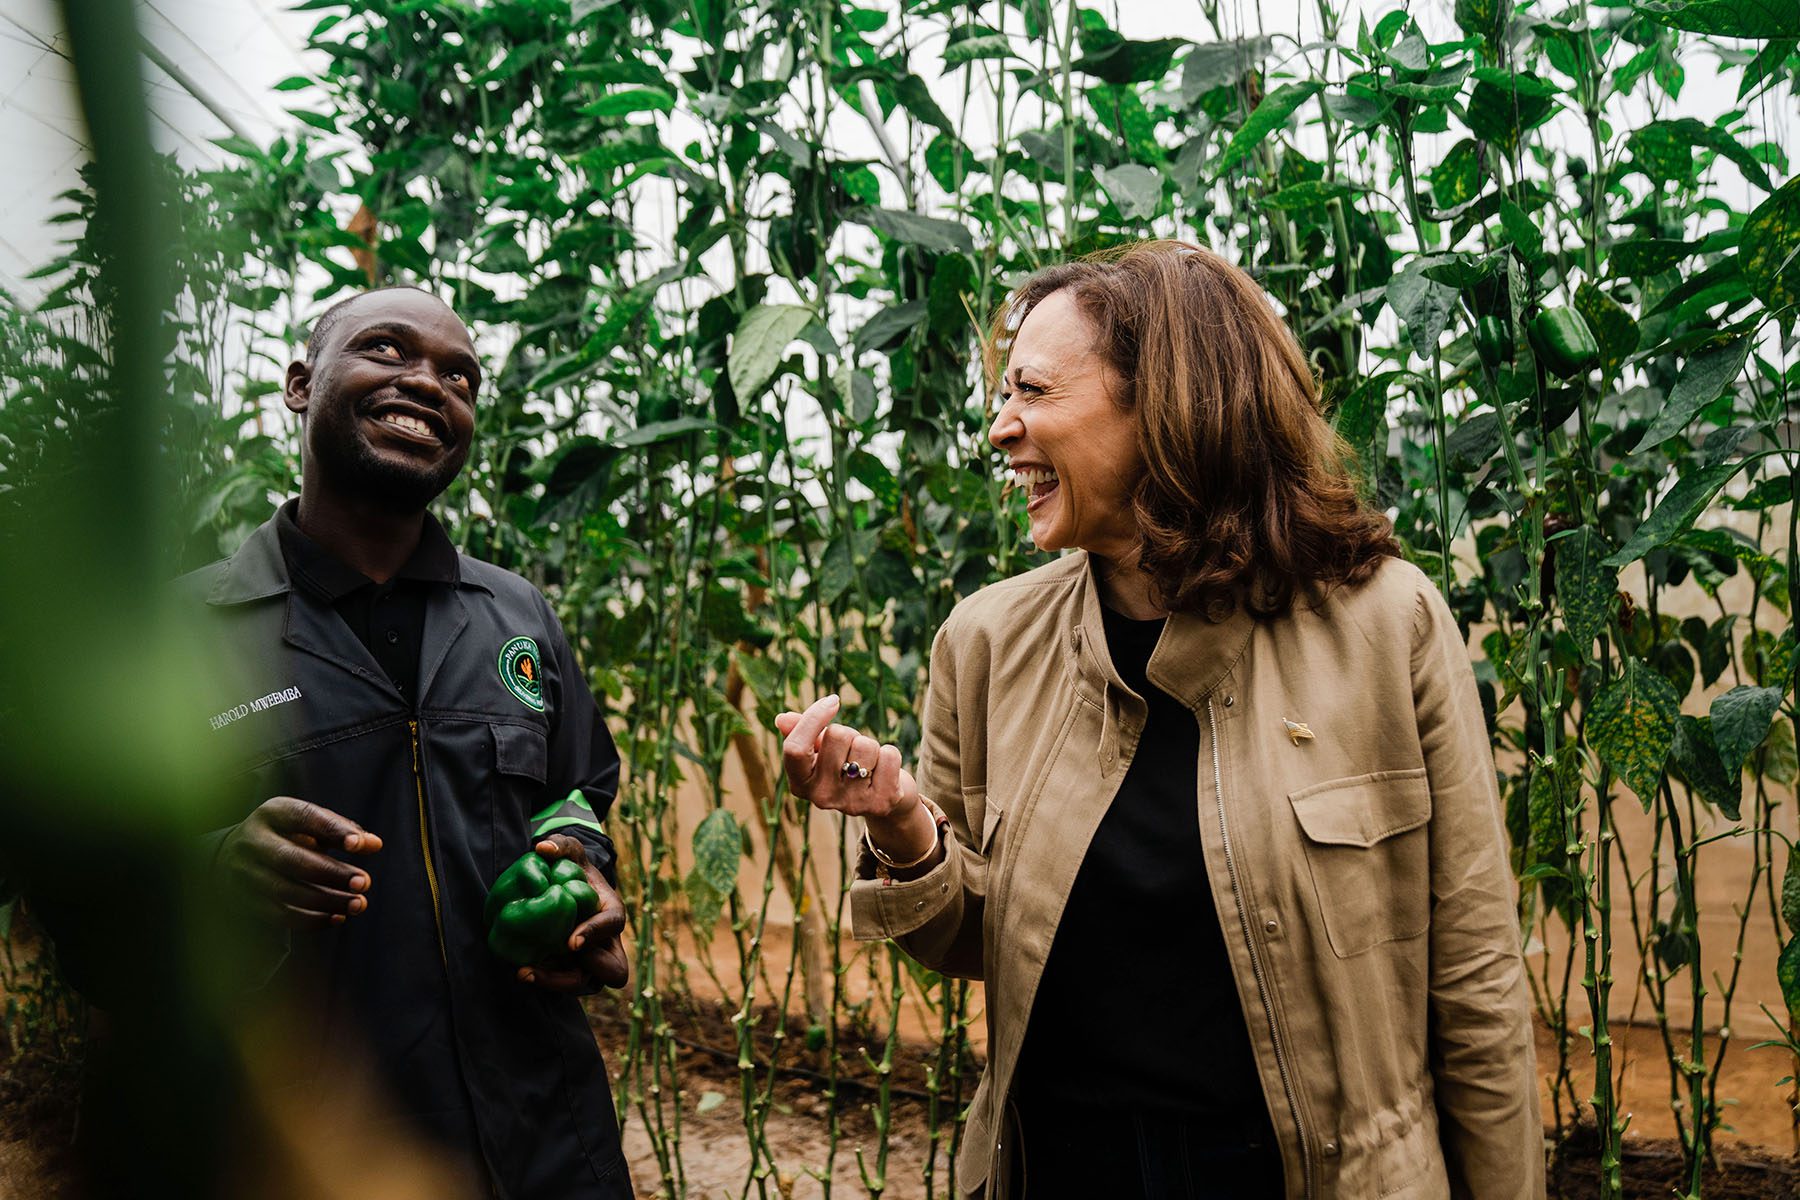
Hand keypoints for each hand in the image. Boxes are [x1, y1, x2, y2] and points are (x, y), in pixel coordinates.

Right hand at [216, 797, 382, 929]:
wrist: (234, 856)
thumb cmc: (287, 836)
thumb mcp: (310, 824)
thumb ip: (342, 831)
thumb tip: (374, 844)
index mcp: (272, 813)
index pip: (304, 818)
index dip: (333, 831)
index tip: (360, 845)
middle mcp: (252, 841)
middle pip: (292, 860)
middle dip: (332, 874)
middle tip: (364, 883)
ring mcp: (243, 873)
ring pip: (286, 892)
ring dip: (327, 901)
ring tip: (358, 904)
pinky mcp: (243, 900)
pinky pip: (278, 915)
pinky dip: (312, 919)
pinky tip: (338, 917)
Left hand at [517, 834, 628, 993]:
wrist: (567, 890)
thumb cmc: (573, 869)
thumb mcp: (571, 851)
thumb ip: (562, 845)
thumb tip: (543, 849)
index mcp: (613, 913)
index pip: (612, 926)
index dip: (594, 934)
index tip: (571, 942)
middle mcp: (608, 943)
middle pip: (614, 971)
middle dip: (589, 969)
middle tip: (556, 960)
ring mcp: (591, 962)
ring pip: (585, 984)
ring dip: (556, 982)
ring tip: (525, 972)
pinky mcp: (571, 970)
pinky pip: (563, 984)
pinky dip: (544, 980)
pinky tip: (521, 971)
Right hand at [776, 696, 926, 849]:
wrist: (883, 799)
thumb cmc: (847, 763)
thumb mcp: (822, 748)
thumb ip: (802, 732)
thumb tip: (782, 719)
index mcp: (800, 784)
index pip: (795, 748)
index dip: (813, 718)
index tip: (833, 700)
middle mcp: (822, 797)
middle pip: (836, 736)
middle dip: (850, 734)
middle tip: (853, 751)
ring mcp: (852, 803)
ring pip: (865, 745)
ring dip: (871, 746)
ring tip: (869, 763)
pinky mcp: (882, 802)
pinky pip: (890, 756)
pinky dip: (891, 756)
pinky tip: (884, 772)